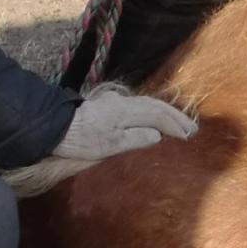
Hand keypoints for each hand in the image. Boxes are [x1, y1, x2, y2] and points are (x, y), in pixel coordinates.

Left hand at [1, 87, 197, 196]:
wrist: (54, 127)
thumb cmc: (81, 140)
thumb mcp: (108, 145)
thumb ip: (134, 138)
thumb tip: (156, 134)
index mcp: (126, 111)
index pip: (157, 116)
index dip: (174, 125)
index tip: (188, 137)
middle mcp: (124, 102)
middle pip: (156, 106)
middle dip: (175, 117)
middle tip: (192, 129)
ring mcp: (116, 102)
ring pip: (148, 103)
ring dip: (166, 112)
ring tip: (179, 123)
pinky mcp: (109, 105)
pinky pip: (140, 105)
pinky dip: (154, 111)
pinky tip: (155, 118)